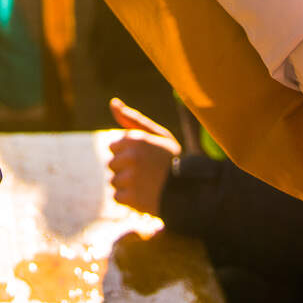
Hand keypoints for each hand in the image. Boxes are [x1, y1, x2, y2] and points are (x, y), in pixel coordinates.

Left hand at [106, 97, 178, 217]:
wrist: (191, 191)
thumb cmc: (172, 160)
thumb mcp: (158, 135)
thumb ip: (133, 119)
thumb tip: (113, 102)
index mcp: (136, 139)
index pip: (113, 146)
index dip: (127, 153)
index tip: (143, 158)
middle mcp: (131, 157)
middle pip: (111, 164)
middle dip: (124, 169)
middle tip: (145, 173)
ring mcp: (131, 178)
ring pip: (114, 181)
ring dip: (126, 185)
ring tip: (146, 185)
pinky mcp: (131, 197)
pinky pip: (118, 197)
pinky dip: (128, 200)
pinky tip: (144, 196)